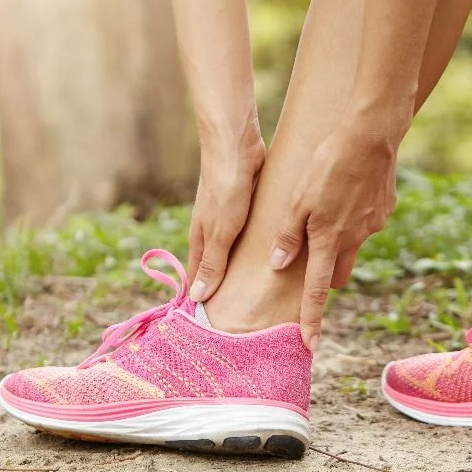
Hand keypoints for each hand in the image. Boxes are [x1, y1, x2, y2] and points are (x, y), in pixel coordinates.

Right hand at [187, 135, 265, 302]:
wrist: (236, 144)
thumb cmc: (226, 187)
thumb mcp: (221, 231)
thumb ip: (212, 264)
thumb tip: (199, 298)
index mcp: (201, 241)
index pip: (199, 281)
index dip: (206, 302)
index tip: (217, 327)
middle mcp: (212, 233)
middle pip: (218, 270)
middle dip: (228, 291)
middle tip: (245, 317)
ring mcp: (228, 220)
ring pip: (235, 254)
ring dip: (245, 271)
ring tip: (262, 295)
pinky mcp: (245, 208)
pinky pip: (250, 237)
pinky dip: (257, 251)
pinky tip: (272, 258)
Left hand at [270, 123, 398, 349]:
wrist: (370, 136)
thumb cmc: (327, 165)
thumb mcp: (297, 199)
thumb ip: (288, 234)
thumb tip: (279, 264)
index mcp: (328, 241)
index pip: (317, 291)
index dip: (312, 320)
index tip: (311, 346)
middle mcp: (354, 240)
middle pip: (338, 273)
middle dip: (327, 275)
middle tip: (313, 257)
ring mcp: (372, 225)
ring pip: (352, 245)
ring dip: (340, 240)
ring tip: (330, 207)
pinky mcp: (384, 209)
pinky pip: (365, 221)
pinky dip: (355, 215)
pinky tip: (349, 189)